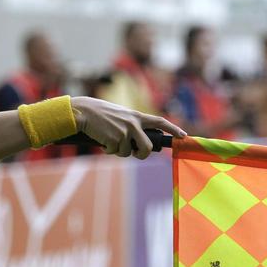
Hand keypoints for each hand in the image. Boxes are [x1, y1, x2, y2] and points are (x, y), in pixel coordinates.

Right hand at [71, 96, 185, 159]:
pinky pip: (114, 152)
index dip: (172, 129)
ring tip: (109, 139)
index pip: (159, 121)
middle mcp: (133, 124)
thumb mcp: (120, 115)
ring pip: (128, 152)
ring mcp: (124, 132)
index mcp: (136, 116)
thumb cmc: (99, 114)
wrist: (83, 112)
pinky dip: (107, 149)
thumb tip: (138, 144)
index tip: (183, 135)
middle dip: (142, 155)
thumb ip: (132, 125)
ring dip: (118, 150)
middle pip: (147, 147)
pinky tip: (101, 139)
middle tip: (136, 154)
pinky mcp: (114, 140)